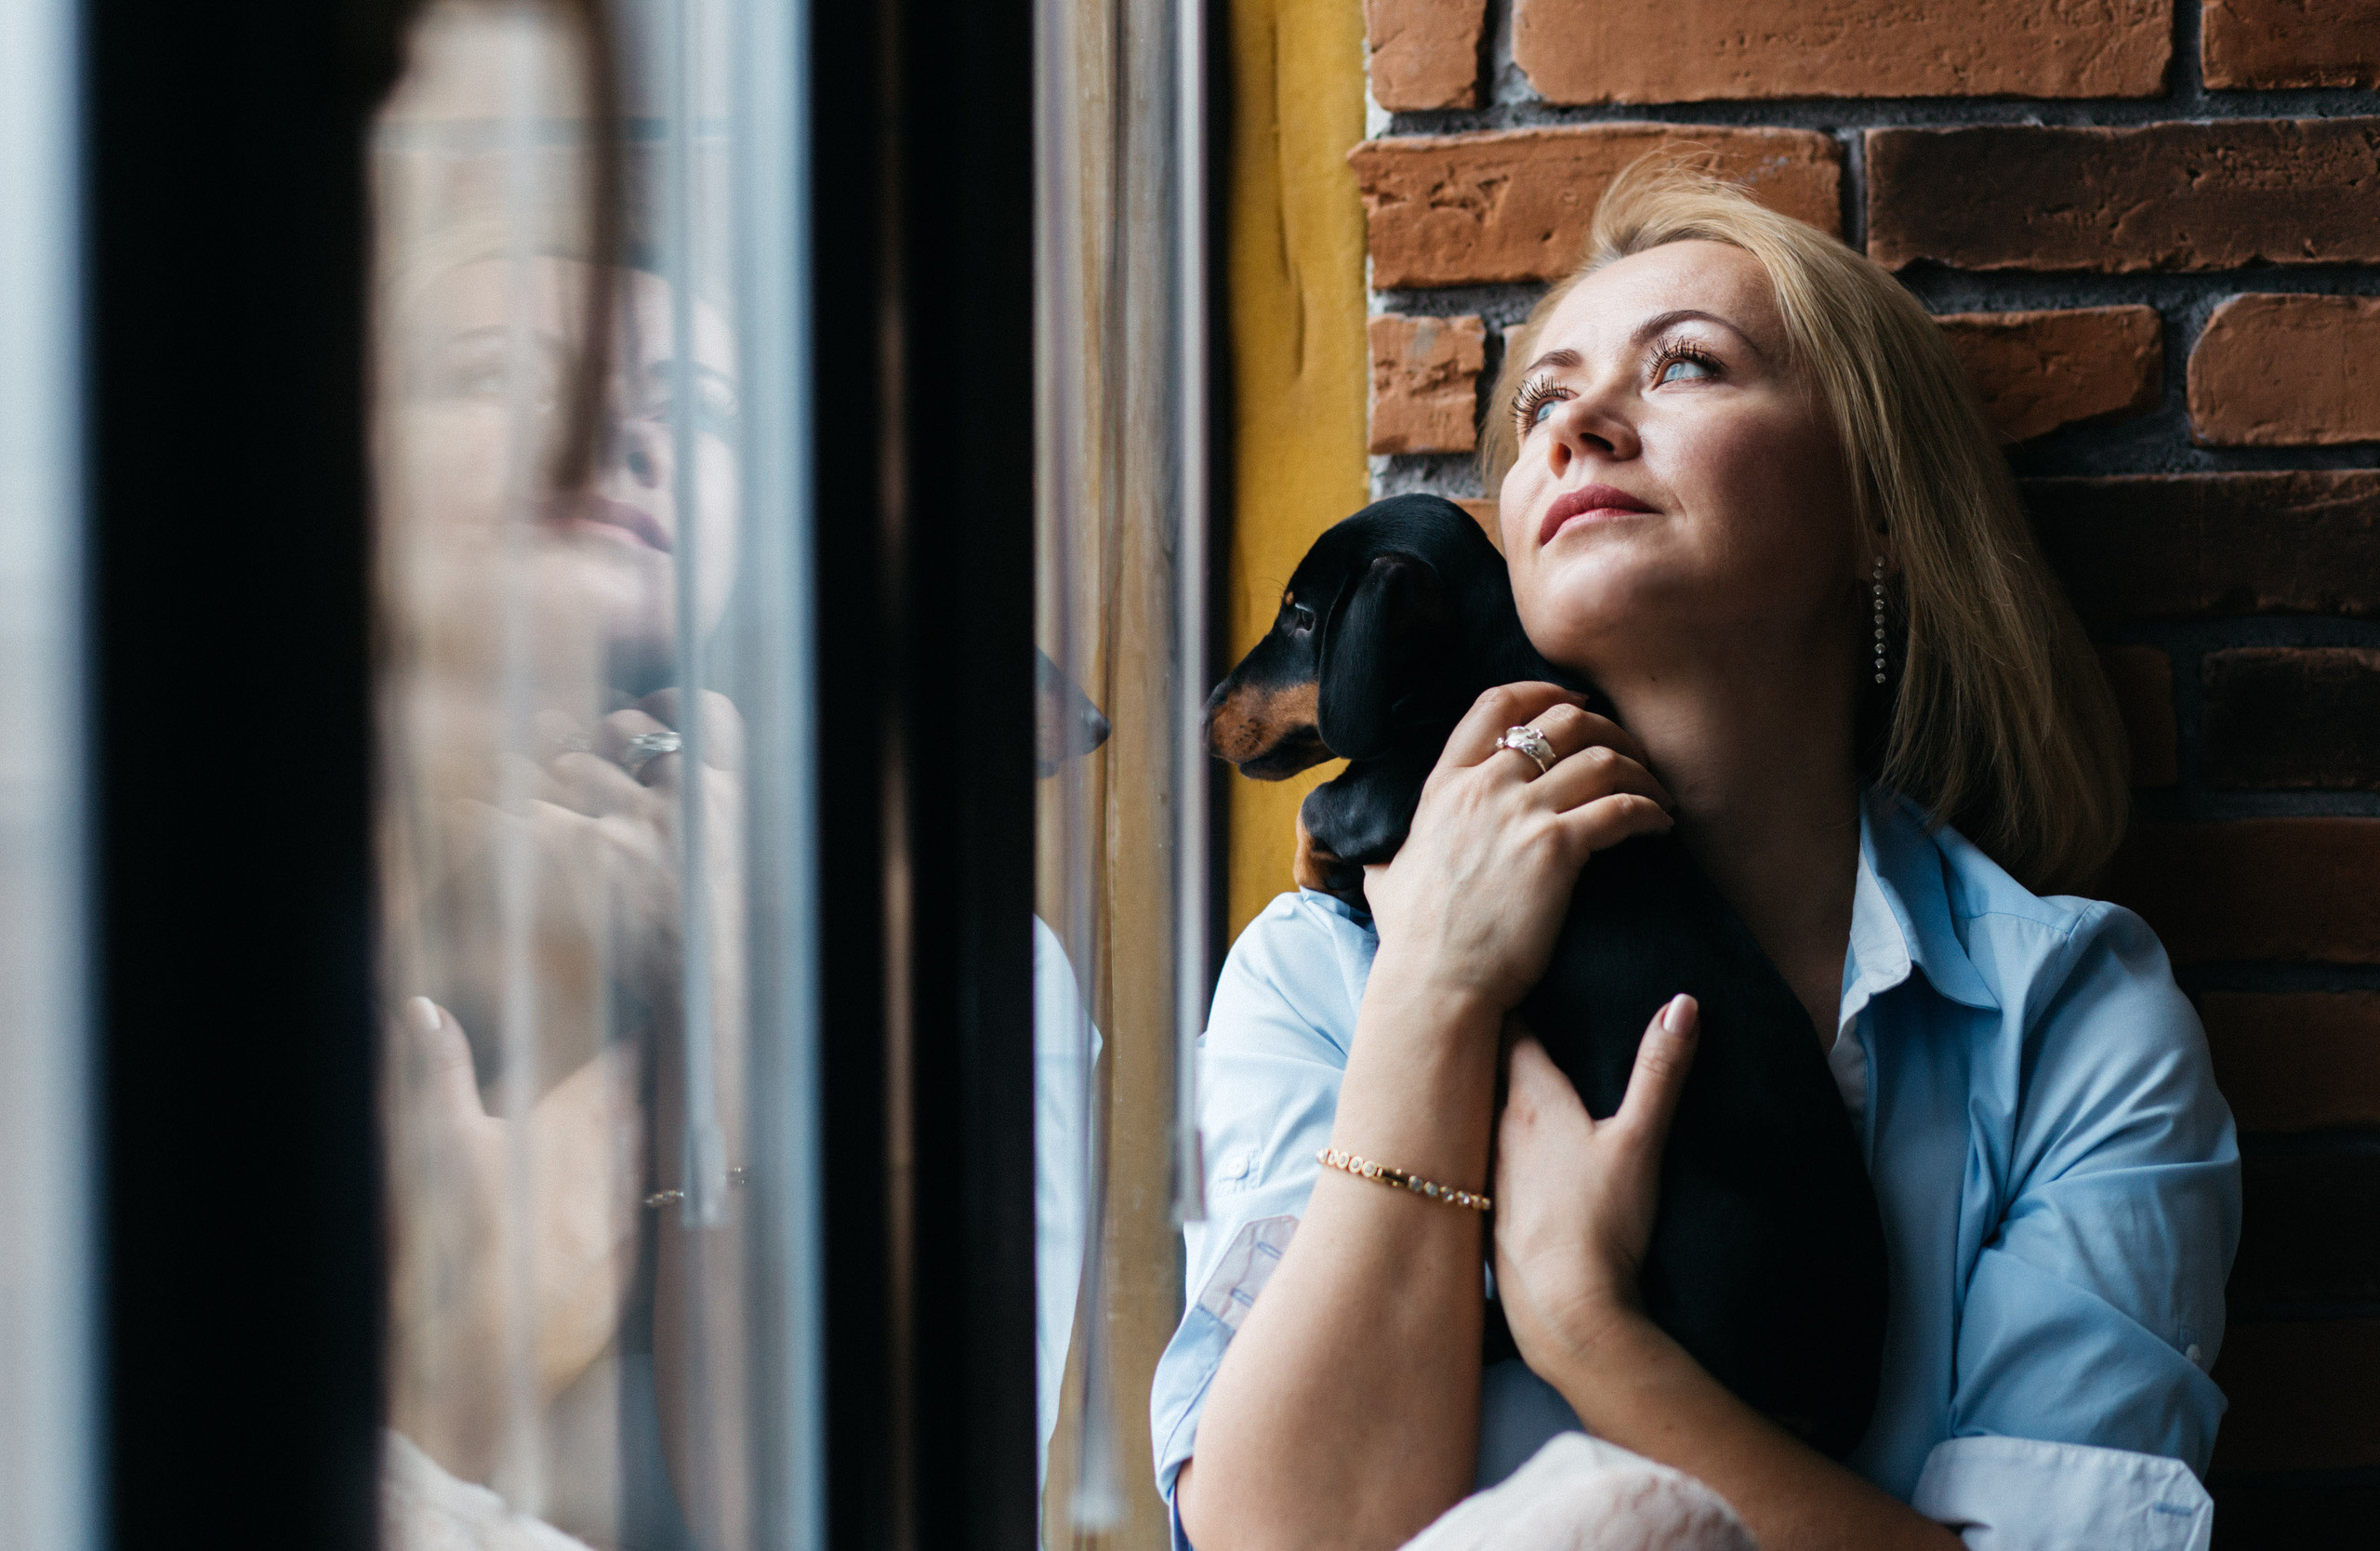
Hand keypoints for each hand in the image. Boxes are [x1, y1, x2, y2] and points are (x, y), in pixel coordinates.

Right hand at [385, 996, 642, 1479]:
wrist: (475, 1358)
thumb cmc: (449, 1243)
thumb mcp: (437, 1145)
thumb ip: (440, 1072)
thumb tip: (423, 1008)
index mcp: (567, 1129)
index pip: (618, 1071)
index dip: (631, 1050)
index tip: (644, 1033)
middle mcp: (608, 1171)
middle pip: (640, 1118)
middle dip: (639, 1097)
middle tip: (641, 1078)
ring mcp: (622, 1224)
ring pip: (647, 1169)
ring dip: (641, 1150)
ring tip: (634, 1135)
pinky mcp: (626, 1273)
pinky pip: (644, 1226)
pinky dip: (637, 1209)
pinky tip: (625, 1209)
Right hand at [1360, 683, 1672, 1017]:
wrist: (1435, 981)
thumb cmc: (1413, 941)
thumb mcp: (1387, 880)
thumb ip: (1390, 859)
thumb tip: (1377, 867)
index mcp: (1445, 785)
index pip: (1497, 704)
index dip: (1544, 692)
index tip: (1577, 703)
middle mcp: (1484, 787)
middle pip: (1563, 721)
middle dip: (1608, 729)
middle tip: (1631, 754)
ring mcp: (1521, 814)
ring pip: (1601, 758)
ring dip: (1640, 770)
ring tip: (1657, 794)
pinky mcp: (1556, 849)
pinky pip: (1621, 807)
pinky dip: (1649, 810)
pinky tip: (1660, 825)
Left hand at [1491, 996, 1698, 1369]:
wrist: (1564, 1311)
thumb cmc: (1602, 1221)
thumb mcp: (1639, 1142)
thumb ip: (1658, 1074)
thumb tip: (1682, 1003)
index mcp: (1530, 1102)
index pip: (1511, 1033)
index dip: (1513, 1003)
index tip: (1510, 975)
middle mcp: (1495, 1130)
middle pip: (1487, 1071)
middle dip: (1491, 1043)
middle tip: (1496, 1011)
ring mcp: (1485, 1175)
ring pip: (1480, 1117)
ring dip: (1488, 1095)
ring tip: (1496, 1075)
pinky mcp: (1483, 1214)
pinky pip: (1479, 1164)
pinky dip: (1487, 1146)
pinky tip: (1502, 1158)